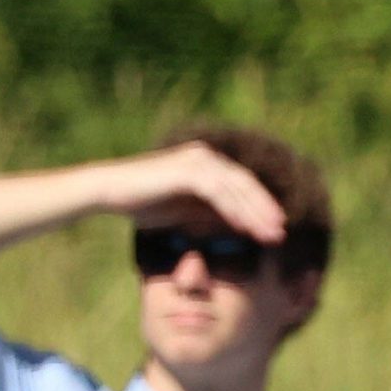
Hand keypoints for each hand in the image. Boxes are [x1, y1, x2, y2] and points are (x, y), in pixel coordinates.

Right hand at [98, 143, 286, 242]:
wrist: (109, 192)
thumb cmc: (143, 203)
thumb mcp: (185, 212)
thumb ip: (211, 214)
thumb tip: (238, 226)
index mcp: (206, 162)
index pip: (242, 184)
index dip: (260, 206)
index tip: (275, 227)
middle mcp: (205, 156)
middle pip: (245, 183)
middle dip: (265, 210)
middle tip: (281, 232)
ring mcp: (197, 160)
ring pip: (236, 188)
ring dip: (254, 212)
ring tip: (268, 233)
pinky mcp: (187, 170)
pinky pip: (218, 192)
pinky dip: (233, 209)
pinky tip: (244, 227)